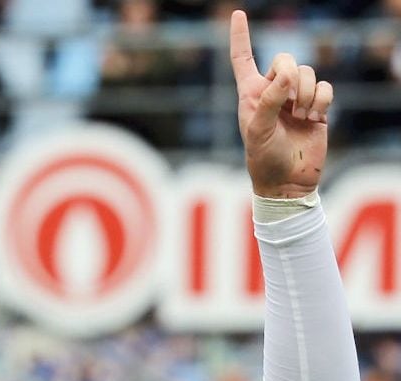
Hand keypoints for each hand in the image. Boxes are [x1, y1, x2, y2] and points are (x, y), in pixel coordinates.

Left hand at [229, 9, 332, 197]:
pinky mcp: (316, 107)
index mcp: (250, 93)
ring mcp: (295, 98)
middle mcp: (272, 91)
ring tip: (300, 117)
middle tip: (290, 102)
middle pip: (285, 59)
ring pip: (308, 73)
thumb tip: (286, 74)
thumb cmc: (263, 158)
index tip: (238, 14)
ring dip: (306, 94)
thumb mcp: (258, 130)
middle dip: (291, 75)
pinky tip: (314, 119)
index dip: (241, 36)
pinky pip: (325, 88)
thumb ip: (269, 100)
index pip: (243, 57)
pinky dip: (321, 101)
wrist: (287, 180)